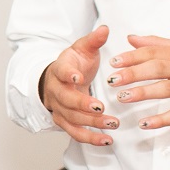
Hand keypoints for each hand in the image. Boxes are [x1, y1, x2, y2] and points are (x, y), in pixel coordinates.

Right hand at [39, 25, 116, 145]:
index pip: (61, 72)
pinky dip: (90, 138)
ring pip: (72, 119)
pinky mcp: (64, 121)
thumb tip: (105, 29)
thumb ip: (94, 40)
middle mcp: (56, 91)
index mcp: (60, 70)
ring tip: (113, 124)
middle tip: (101, 108)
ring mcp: (59, 108)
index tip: (79, 77)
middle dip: (83, 105)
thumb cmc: (73, 64)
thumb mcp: (82, 49)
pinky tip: (107, 140)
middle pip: (66, 100)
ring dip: (91, 124)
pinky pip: (75, 133)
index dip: (69, 75)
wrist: (56, 80)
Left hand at [107, 35, 169, 135]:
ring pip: (165, 89)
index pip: (153, 52)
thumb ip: (157, 44)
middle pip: (157, 68)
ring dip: (142, 93)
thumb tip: (131, 38)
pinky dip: (161, 120)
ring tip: (122, 97)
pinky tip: (144, 124)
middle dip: (133, 73)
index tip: (113, 62)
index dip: (132, 57)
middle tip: (112, 80)